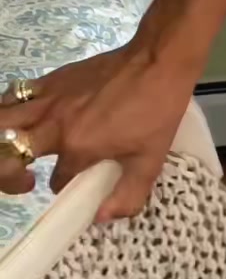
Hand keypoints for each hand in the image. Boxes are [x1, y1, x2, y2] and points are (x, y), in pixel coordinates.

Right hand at [0, 40, 196, 221]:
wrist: (158, 59)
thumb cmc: (157, 109)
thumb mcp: (150, 160)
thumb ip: (127, 195)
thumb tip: (101, 219)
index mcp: (77, 147)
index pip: (56, 181)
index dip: (63, 187)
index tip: (75, 184)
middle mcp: (54, 124)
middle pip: (5, 151)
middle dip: (8, 172)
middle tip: (26, 173)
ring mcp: (49, 98)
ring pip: (1, 119)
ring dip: (3, 138)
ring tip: (18, 145)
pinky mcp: (52, 78)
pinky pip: (15, 94)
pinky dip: (10, 109)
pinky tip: (27, 116)